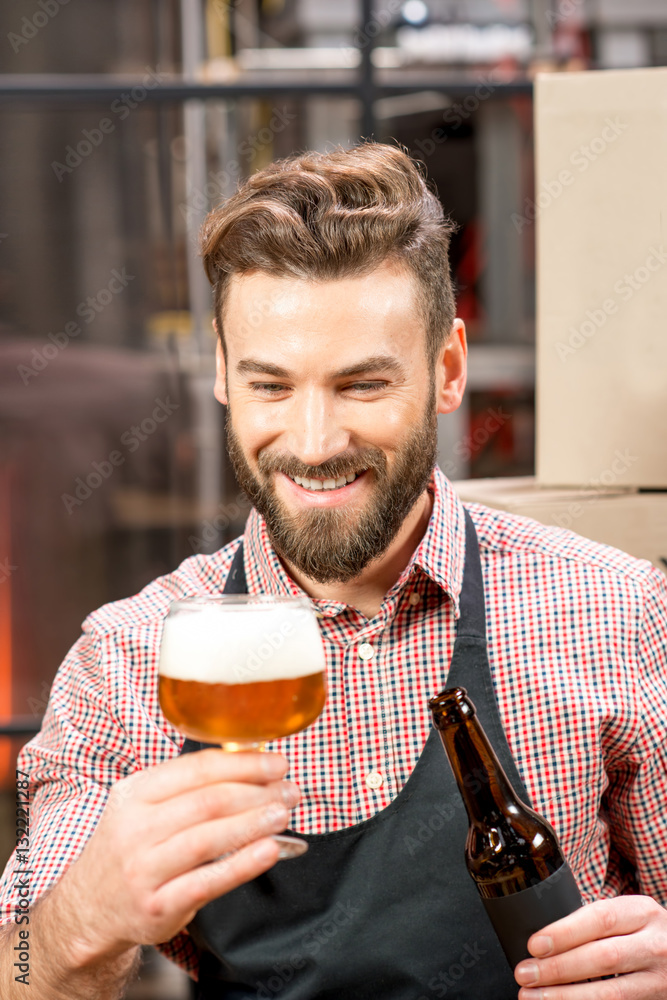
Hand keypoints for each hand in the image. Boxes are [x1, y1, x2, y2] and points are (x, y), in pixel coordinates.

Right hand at [51, 749, 298, 966]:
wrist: (88, 908)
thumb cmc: (131, 848)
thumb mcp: (143, 806)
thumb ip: (187, 787)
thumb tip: (250, 763)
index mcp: (135, 793)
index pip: (198, 768)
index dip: (244, 763)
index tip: (277, 763)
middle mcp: (136, 828)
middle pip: (209, 801)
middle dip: (258, 792)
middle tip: (289, 791)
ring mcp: (144, 868)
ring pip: (209, 838)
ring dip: (254, 823)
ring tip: (284, 815)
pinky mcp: (157, 906)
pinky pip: (208, 881)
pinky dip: (243, 864)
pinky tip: (269, 851)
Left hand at [515, 895, 666, 997]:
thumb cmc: (644, 931)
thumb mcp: (628, 915)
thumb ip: (596, 922)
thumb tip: (544, 939)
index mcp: (641, 912)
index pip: (600, 918)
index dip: (564, 933)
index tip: (534, 945)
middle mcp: (654, 945)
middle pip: (603, 957)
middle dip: (559, 968)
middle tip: (526, 974)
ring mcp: (658, 978)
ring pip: (611, 993)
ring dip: (567, 996)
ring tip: (535, 997)